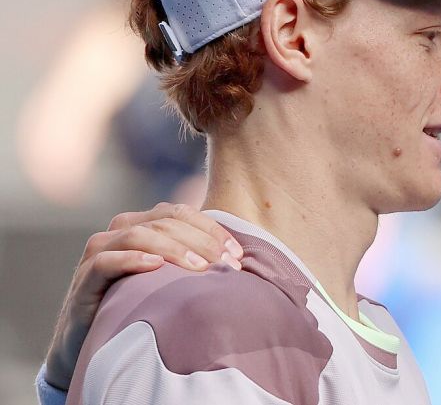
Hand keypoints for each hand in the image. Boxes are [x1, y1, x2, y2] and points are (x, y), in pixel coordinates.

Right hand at [43, 203, 243, 389]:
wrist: (95, 339)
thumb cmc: (143, 304)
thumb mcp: (172, 278)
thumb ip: (197, 260)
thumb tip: (243, 260)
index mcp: (145, 223)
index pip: (182, 213)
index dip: (212, 229)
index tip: (238, 254)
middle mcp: (120, 230)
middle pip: (165, 222)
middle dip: (200, 241)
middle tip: (226, 264)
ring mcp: (100, 251)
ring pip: (138, 234)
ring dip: (173, 249)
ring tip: (200, 268)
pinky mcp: (84, 278)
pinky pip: (107, 261)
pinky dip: (132, 259)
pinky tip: (155, 267)